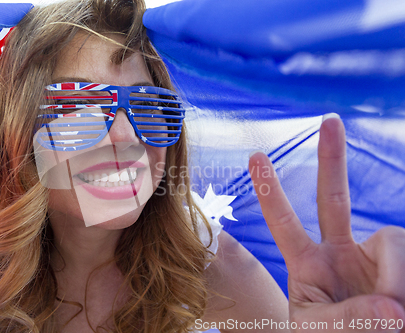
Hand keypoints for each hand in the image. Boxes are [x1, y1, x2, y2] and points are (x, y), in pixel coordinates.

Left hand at [249, 114, 404, 332]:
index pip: (284, 222)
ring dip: (396, 278)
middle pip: (333, 198)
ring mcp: (371, 256)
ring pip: (391, 238)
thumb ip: (347, 318)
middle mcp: (339, 253)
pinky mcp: (398, 266)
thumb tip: (391, 306)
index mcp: (308, 266)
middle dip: (330, 160)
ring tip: (393, 315)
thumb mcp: (321, 331)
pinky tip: (400, 307)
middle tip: (329, 121)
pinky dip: (404, 280)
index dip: (271, 191)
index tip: (253, 156)